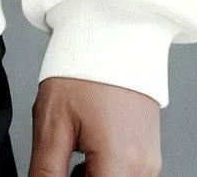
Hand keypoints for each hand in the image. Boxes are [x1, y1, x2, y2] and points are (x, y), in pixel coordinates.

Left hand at [30, 77, 160, 175]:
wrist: (112, 35)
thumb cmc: (84, 70)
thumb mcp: (52, 122)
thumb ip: (46, 170)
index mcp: (121, 163)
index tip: (54, 172)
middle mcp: (143, 168)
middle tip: (60, 162)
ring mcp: (150, 162)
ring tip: (72, 154)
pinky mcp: (149, 153)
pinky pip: (123, 173)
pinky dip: (102, 170)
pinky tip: (85, 152)